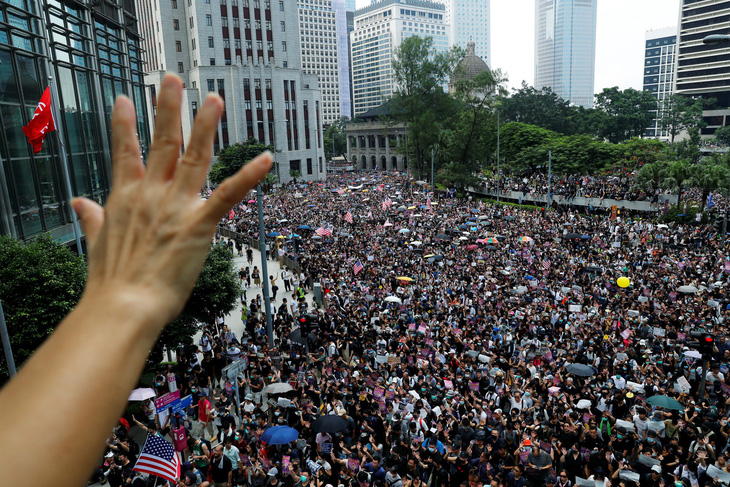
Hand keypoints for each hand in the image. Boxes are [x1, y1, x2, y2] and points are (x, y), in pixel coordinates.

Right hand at [72, 74, 270, 330]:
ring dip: (205, 126)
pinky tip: (267, 158)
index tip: (124, 100)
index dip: (124, 125)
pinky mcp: (200, 225)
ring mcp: (177, 206)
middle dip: (168, 108)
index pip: (125, 152)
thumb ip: (92, 217)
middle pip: (162, 142)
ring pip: (194, 157)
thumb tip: (79, 203)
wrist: (123, 306)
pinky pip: (229, 195)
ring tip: (213, 99)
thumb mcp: (96, 241)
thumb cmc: (110, 280)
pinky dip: (249, 176)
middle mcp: (152, 194)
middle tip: (173, 79)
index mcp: (126, 197)